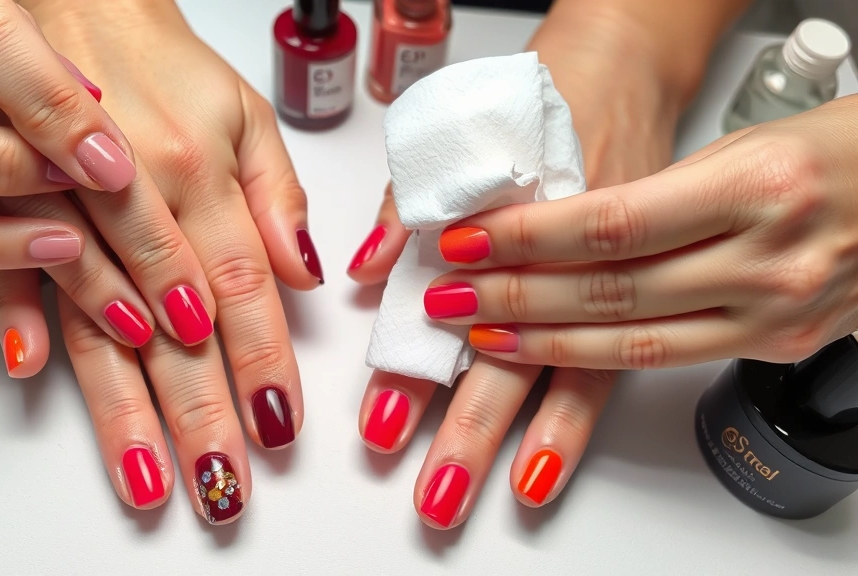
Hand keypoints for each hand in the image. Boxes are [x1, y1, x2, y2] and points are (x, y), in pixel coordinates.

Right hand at [0, 0, 314, 519]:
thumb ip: (277, 195)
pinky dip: (20, 316)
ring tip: (146, 471)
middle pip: (181, 330)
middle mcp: (139, 197)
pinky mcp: (16, 201)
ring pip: (103, 321)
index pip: (247, 292)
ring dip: (124, 403)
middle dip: (205, 415)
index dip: (265, 366)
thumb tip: (309, 272)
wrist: (71, 0)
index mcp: (202, 175)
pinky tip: (32, 372)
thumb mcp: (242, 111)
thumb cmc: (157, 58)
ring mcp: (73, 204)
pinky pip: (14, 265)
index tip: (280, 426)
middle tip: (223, 483)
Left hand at [350, 7, 678, 525]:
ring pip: (565, 373)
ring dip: (517, 441)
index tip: (385, 410)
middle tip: (430, 485)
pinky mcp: (631, 293)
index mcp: (521, 207)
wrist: (625, 70)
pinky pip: (607, 368)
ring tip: (477, 496)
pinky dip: (570, 423)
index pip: (461, 300)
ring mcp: (610, 275)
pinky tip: (541, 467)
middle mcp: (572, 252)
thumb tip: (367, 268)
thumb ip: (409, 204)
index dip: (424, 356)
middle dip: (468, 425)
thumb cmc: (541, 98)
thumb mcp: (460, 130)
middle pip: (515, 352)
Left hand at [430, 98, 857, 369]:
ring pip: (632, 344)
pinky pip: (667, 360)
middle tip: (450, 296)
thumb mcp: (738, 144)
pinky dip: (597, 362)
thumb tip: (552, 223)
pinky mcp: (775, 348)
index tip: (466, 242)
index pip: (611, 225)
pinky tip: (551, 354)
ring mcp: (776, 315)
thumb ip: (649, 189)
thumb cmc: (829, 150)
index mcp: (758, 186)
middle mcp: (770, 260)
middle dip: (516, 296)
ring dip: (543, 343)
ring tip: (481, 334)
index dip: (527, 240)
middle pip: (611, 290)